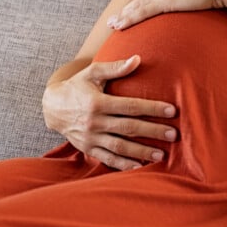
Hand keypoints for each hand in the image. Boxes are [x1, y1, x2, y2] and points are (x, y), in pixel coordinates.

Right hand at [42, 55, 176, 170]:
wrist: (52, 107)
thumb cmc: (77, 86)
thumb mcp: (92, 73)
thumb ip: (115, 68)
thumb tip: (138, 59)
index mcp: (97, 102)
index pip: (130, 106)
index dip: (152, 108)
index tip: (171, 111)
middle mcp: (94, 122)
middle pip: (129, 128)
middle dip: (153, 132)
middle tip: (173, 134)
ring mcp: (90, 138)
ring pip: (120, 147)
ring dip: (141, 151)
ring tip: (162, 154)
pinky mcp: (87, 149)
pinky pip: (107, 159)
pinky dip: (123, 165)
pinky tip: (140, 167)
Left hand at [106, 0, 226, 29]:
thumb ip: (204, 1)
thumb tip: (208, 10)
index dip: (142, 4)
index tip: (133, 11)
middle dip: (128, 10)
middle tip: (114, 20)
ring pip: (139, 5)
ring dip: (125, 15)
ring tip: (113, 24)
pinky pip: (142, 11)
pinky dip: (129, 18)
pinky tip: (120, 25)